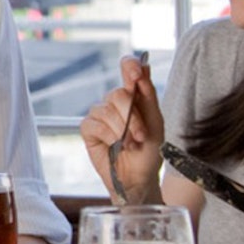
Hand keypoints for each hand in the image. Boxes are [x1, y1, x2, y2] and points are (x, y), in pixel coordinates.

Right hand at [79, 54, 162, 202]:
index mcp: (134, 95)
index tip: (136, 75)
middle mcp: (114, 102)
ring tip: (130, 145)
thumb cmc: (149, 152)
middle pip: (118, 94)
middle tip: (141, 136)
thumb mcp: (156, 123)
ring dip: (122, 130)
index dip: (130, 66)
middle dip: (132, 117)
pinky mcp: (88, 129)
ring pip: (107, 110)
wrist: (139, 177)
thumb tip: (143, 68)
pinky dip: (108, 136)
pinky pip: (95, 124)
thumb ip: (148, 96)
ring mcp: (100, 114)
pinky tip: (115, 146)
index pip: (128, 68)